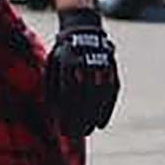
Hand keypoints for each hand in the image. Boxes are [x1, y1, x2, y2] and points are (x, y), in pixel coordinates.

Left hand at [46, 8, 119, 136]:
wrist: (84, 29)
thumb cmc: (62, 54)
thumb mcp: (51, 64)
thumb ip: (51, 87)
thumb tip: (51, 113)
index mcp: (67, 62)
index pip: (67, 94)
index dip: (66, 114)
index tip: (62, 130)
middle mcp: (86, 64)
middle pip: (84, 97)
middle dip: (79, 118)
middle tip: (74, 135)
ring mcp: (102, 65)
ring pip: (100, 96)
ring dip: (93, 117)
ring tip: (87, 132)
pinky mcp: (113, 69)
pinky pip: (112, 93)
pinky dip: (107, 110)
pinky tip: (101, 124)